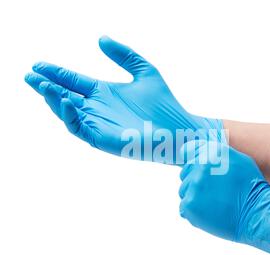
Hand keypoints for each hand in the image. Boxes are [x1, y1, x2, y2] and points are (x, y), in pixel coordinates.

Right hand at [25, 36, 222, 163]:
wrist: (178, 127)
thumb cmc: (164, 103)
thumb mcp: (144, 70)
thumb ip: (124, 55)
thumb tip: (101, 39)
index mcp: (104, 93)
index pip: (74, 81)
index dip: (56, 73)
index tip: (38, 64)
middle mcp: (98, 109)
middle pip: (66, 97)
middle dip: (47, 87)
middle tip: (30, 75)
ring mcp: (99, 124)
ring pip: (69, 113)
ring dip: (54, 100)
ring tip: (42, 85)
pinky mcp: (103, 139)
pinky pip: (80, 128)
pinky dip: (70, 116)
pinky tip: (66, 101)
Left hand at [179, 141, 269, 254]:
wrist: (257, 212)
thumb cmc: (251, 187)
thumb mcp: (238, 159)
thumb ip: (216, 153)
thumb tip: (197, 151)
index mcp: (211, 152)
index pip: (188, 152)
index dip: (195, 164)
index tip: (202, 173)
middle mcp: (199, 166)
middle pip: (185, 173)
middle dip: (196, 181)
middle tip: (214, 192)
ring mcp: (193, 186)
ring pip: (184, 191)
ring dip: (195, 197)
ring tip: (214, 203)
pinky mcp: (189, 205)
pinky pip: (184, 207)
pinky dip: (194, 212)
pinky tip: (210, 213)